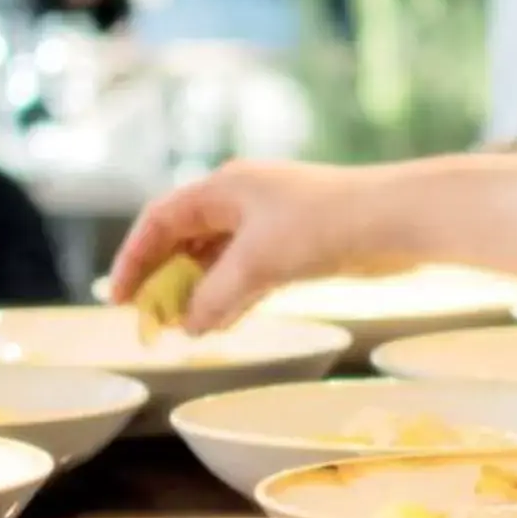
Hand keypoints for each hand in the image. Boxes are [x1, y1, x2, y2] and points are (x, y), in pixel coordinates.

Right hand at [104, 160, 408, 333]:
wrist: (398, 220)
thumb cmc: (325, 227)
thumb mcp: (258, 264)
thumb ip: (215, 298)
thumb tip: (188, 327)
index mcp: (225, 188)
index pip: (160, 219)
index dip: (133, 258)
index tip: (118, 299)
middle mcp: (242, 200)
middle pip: (186, 239)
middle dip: (164, 280)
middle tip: (149, 321)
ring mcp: (270, 222)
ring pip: (217, 260)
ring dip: (198, 293)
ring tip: (182, 330)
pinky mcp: (297, 246)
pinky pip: (248, 272)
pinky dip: (230, 296)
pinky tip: (221, 323)